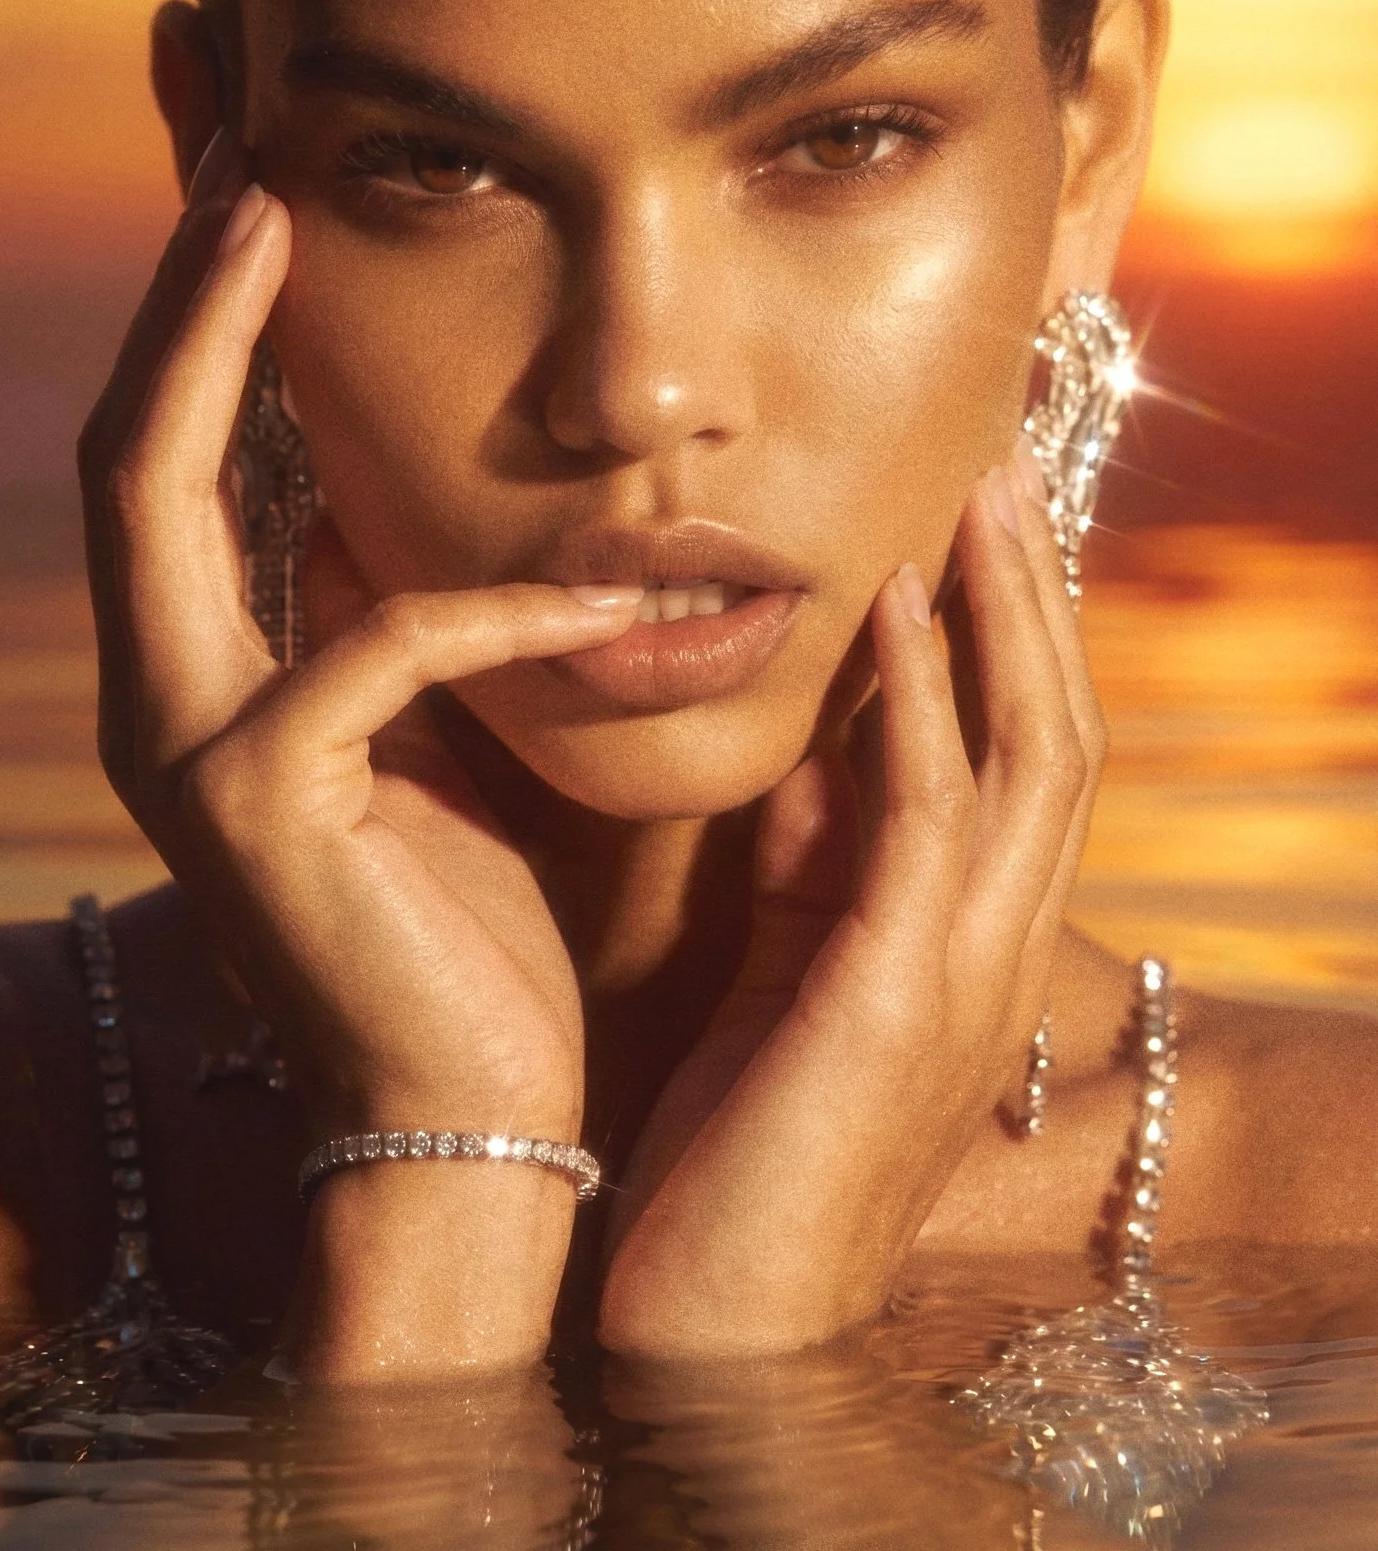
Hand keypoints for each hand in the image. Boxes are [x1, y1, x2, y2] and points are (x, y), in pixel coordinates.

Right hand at [77, 134, 641, 1375]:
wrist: (470, 1108)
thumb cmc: (473, 918)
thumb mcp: (438, 731)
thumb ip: (402, 600)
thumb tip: (429, 468)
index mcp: (216, 672)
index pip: (181, 451)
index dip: (191, 308)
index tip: (234, 163)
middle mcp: (161, 694)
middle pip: (128, 436)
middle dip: (160, 281)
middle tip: (219, 120)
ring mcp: (186, 750)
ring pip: (160, 492)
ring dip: (218, 343)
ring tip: (272, 210)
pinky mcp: (258, 807)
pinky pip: (374, 642)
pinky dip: (493, 602)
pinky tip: (604, 587)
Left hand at [597, 449, 1103, 1356]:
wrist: (713, 1317)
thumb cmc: (741, 1146)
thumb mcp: (792, 972)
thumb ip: (820, 864)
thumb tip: (822, 750)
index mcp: (975, 941)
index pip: (1030, 756)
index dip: (1021, 630)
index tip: (981, 514)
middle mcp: (1002, 949)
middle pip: (1064, 728)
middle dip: (1040, 588)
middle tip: (1004, 460)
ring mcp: (969, 974)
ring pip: (1034, 751)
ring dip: (1008, 607)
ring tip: (977, 486)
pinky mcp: (898, 996)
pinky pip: (932, 812)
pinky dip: (925, 693)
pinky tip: (895, 599)